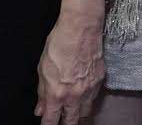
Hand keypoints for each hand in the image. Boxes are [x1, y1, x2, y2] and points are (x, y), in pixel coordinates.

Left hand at [34, 0, 105, 123]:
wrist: (81, 27)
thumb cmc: (59, 43)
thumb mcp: (43, 68)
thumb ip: (42, 92)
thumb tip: (41, 109)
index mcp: (57, 93)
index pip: (52, 120)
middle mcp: (75, 95)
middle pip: (72, 121)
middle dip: (66, 124)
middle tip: (63, 122)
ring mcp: (90, 88)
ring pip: (85, 111)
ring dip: (78, 113)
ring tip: (73, 110)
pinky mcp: (100, 79)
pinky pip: (94, 97)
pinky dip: (88, 99)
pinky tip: (83, 92)